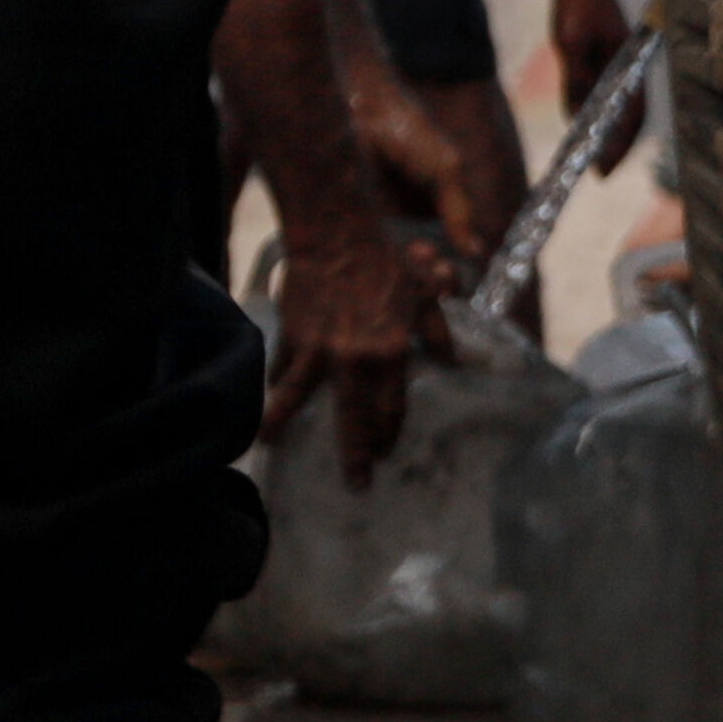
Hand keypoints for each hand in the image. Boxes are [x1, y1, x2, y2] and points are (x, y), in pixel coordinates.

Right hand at [259, 201, 458, 483]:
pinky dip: (277, 382)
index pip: (391, 409)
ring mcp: (318, 349)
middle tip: (356, 485)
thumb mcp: (426, 296)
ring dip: (281, 422)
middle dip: (355, 456)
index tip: (386, 455)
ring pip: (296, 397)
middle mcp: (355, 359)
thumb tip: (454, 363)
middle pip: (352, 419)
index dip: (389, 436)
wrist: (335, 236)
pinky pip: (283, 366)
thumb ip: (439, 332)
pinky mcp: (292, 334)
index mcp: (392, 352)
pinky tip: (271, 394)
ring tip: (268, 443)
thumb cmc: (386, 263)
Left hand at [551, 0, 648, 161]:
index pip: (630, 116)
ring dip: (609, 130)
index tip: (604, 170)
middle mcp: (628, 67)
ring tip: (592, 158)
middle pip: (629, 115)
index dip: (619, 145)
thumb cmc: (577, 5)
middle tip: (600, 172)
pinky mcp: (605, 55)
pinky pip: (606, 91)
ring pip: (618, 105)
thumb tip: (578, 117)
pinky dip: (598, 110)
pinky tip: (582, 124)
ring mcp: (618, 62)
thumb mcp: (571, 44)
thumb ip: (576, 78)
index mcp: (627, 67)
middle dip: (617, 145)